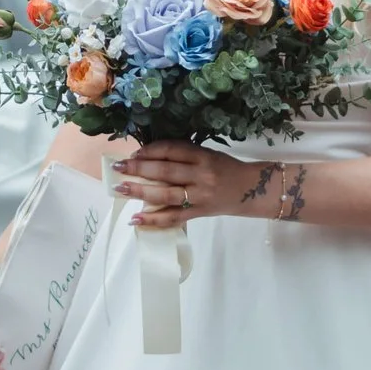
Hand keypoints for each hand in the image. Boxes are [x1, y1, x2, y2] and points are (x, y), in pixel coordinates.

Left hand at [115, 142, 302, 228]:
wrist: (252, 191)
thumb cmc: (226, 169)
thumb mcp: (208, 155)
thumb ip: (183, 155)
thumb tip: (148, 157)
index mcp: (203, 156)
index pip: (171, 150)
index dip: (150, 150)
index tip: (133, 153)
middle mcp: (201, 175)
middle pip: (165, 171)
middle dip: (138, 169)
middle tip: (118, 169)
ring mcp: (200, 196)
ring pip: (166, 194)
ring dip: (140, 191)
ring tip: (121, 189)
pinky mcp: (199, 213)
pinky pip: (173, 217)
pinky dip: (154, 219)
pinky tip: (136, 219)